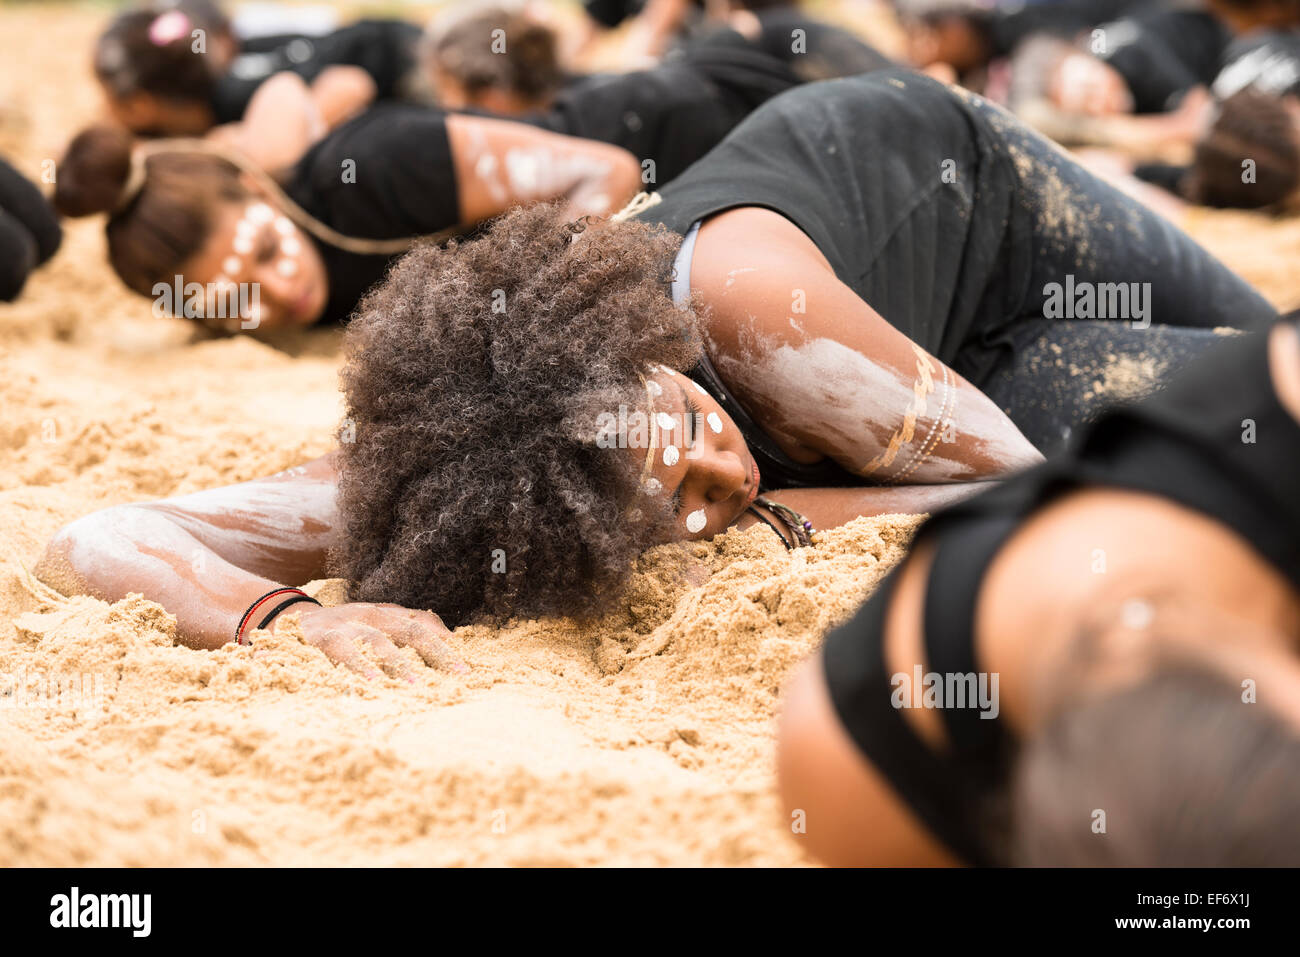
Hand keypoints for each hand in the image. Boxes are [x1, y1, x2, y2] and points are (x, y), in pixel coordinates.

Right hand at [273, 601, 467, 679]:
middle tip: (455, 676)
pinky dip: (353, 669)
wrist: (284, 618)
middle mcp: (368, 615)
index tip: (465, 669)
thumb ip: (412, 624)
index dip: (444, 644)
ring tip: (414, 683)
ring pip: (374, 642)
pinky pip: (339, 654)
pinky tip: (366, 686)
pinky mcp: (319, 638)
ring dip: (395, 662)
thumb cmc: (343, 627)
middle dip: (434, 652)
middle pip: (407, 631)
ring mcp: (344, 625)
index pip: (421, 625)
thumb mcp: (377, 621)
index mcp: (385, 613)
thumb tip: (452, 637)